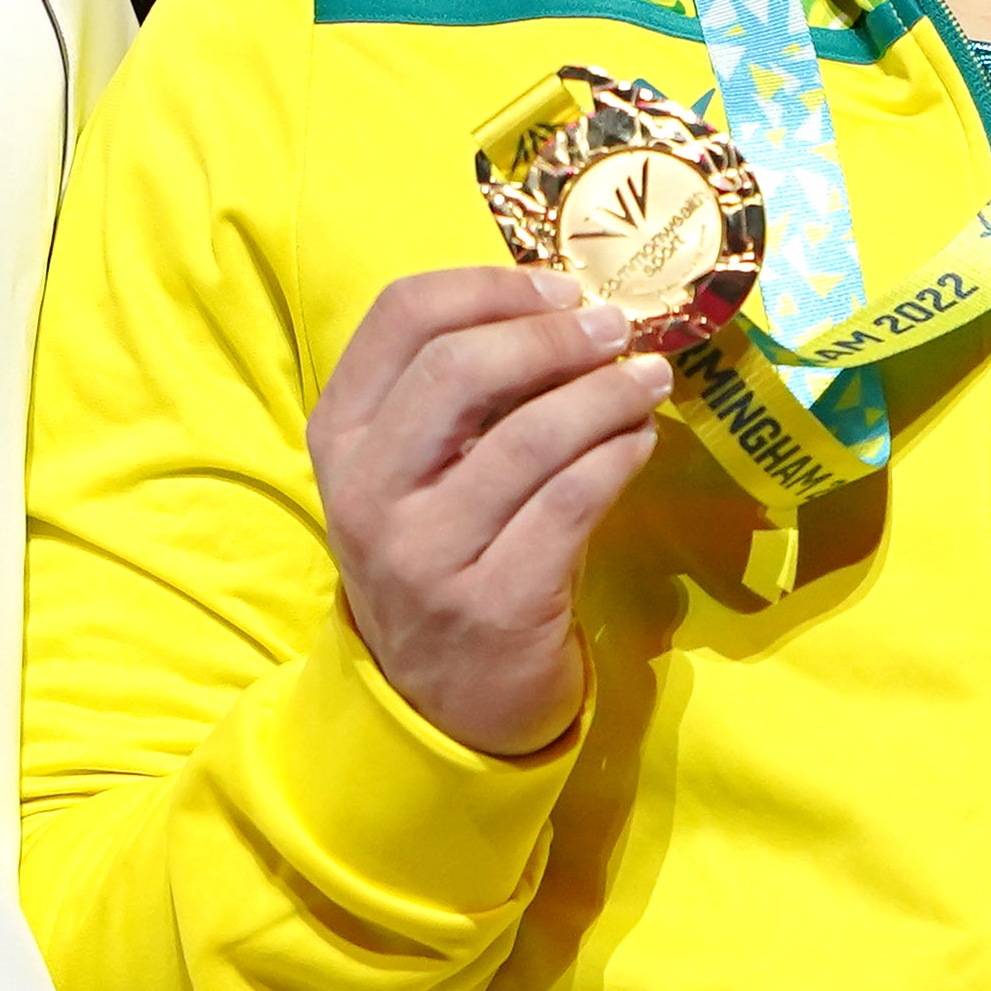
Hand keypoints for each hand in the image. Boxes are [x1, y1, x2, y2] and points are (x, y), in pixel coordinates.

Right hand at [306, 267, 669, 757]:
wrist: (443, 703)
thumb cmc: (445, 556)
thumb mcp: (416, 473)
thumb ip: (463, 393)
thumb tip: (569, 308)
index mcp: (340, 436)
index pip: (401, 317)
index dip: (489, 286)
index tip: (559, 289)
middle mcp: (367, 493)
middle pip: (460, 366)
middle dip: (554, 335)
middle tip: (616, 330)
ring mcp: (424, 554)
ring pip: (529, 436)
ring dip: (606, 394)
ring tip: (649, 380)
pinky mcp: (492, 604)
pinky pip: (572, 501)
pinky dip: (619, 456)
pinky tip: (640, 441)